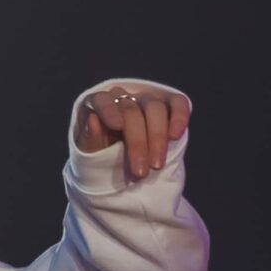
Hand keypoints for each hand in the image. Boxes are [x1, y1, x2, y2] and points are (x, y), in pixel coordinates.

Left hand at [76, 83, 190, 180]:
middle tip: (139, 173)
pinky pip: (177, 103)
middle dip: (137, 142)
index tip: (117, 126)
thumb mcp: (91, 153)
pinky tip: (176, 136)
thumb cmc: (102, 157)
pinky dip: (179, 117)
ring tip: (156, 165)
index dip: (109, 110)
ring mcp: (147, 100)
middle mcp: (123, 98)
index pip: (102, 100)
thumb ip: (91, 139)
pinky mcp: (168, 105)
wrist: (125, 166)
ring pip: (155, 108)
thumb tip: (93, 120)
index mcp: (98, 105)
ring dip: (157, 137)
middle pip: (132, 110)